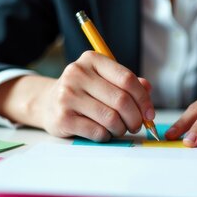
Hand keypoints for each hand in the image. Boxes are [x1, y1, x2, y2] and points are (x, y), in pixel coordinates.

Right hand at [0, 51, 154, 140]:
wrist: (47, 103)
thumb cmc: (83, 92)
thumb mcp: (103, 80)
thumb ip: (127, 83)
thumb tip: (148, 89)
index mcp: (92, 60)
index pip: (127, 79)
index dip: (143, 99)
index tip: (149, 113)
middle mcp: (77, 74)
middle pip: (121, 100)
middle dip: (135, 118)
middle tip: (136, 126)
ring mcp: (68, 96)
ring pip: (111, 118)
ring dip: (121, 129)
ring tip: (119, 129)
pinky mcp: (63, 117)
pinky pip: (97, 131)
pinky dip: (106, 136)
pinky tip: (104, 132)